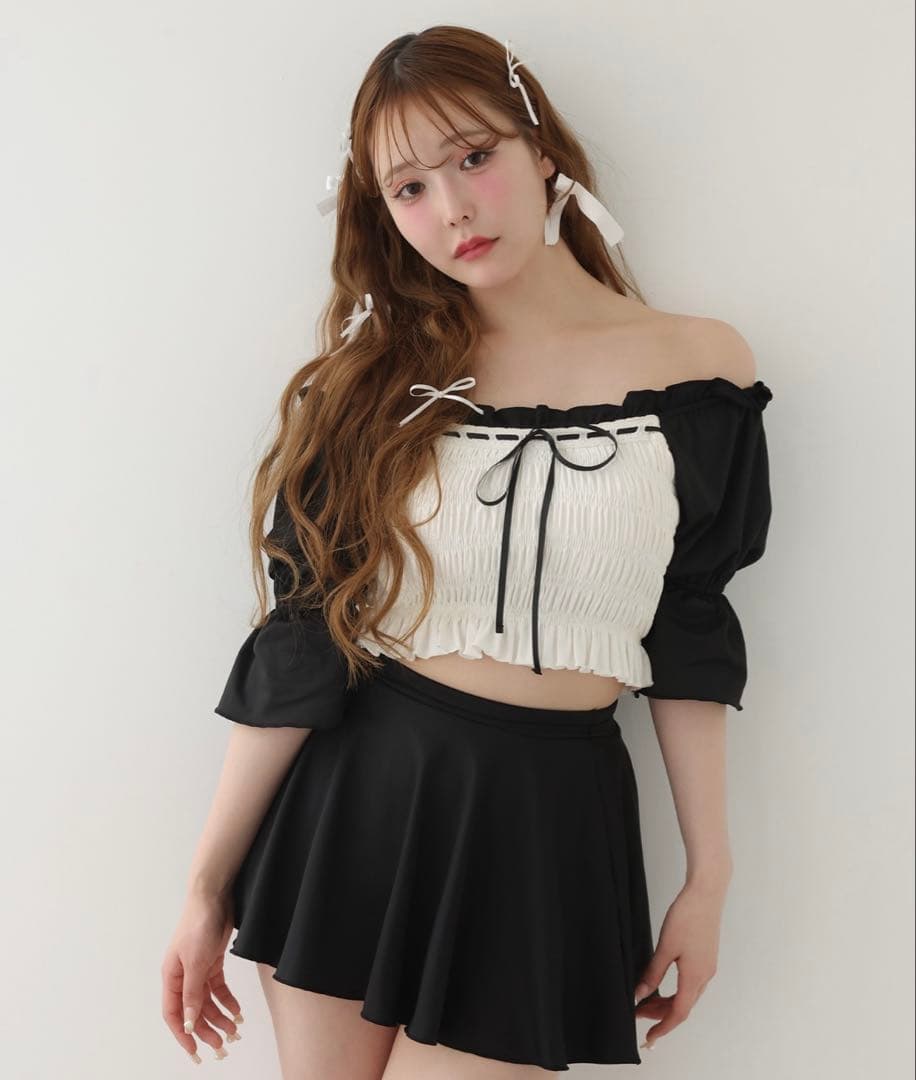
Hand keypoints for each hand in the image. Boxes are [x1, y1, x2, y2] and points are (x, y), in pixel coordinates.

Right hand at [161, 891, 242, 1062]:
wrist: (213, 896)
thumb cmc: (198, 925)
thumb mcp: (195, 962)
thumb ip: (192, 994)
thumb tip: (188, 1022)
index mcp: (171, 977)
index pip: (173, 1014)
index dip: (183, 1034)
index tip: (195, 1051)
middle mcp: (182, 976)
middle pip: (193, 1010)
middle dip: (206, 1029)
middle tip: (221, 1046)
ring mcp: (198, 969)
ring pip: (208, 1001)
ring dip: (220, 1017)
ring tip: (234, 1031)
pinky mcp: (212, 961)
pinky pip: (218, 988)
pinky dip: (228, 1000)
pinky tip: (237, 1010)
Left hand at [632, 876, 727, 1050]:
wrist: (706, 893)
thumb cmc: (687, 917)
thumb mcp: (665, 946)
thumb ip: (653, 973)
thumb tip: (640, 994)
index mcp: (695, 977)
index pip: (678, 1013)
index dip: (662, 1028)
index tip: (650, 1038)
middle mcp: (705, 976)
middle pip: (683, 1007)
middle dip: (661, 1015)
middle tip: (639, 1013)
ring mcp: (707, 967)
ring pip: (687, 996)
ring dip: (668, 1002)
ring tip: (646, 999)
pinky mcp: (706, 957)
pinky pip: (691, 984)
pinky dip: (676, 990)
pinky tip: (662, 983)